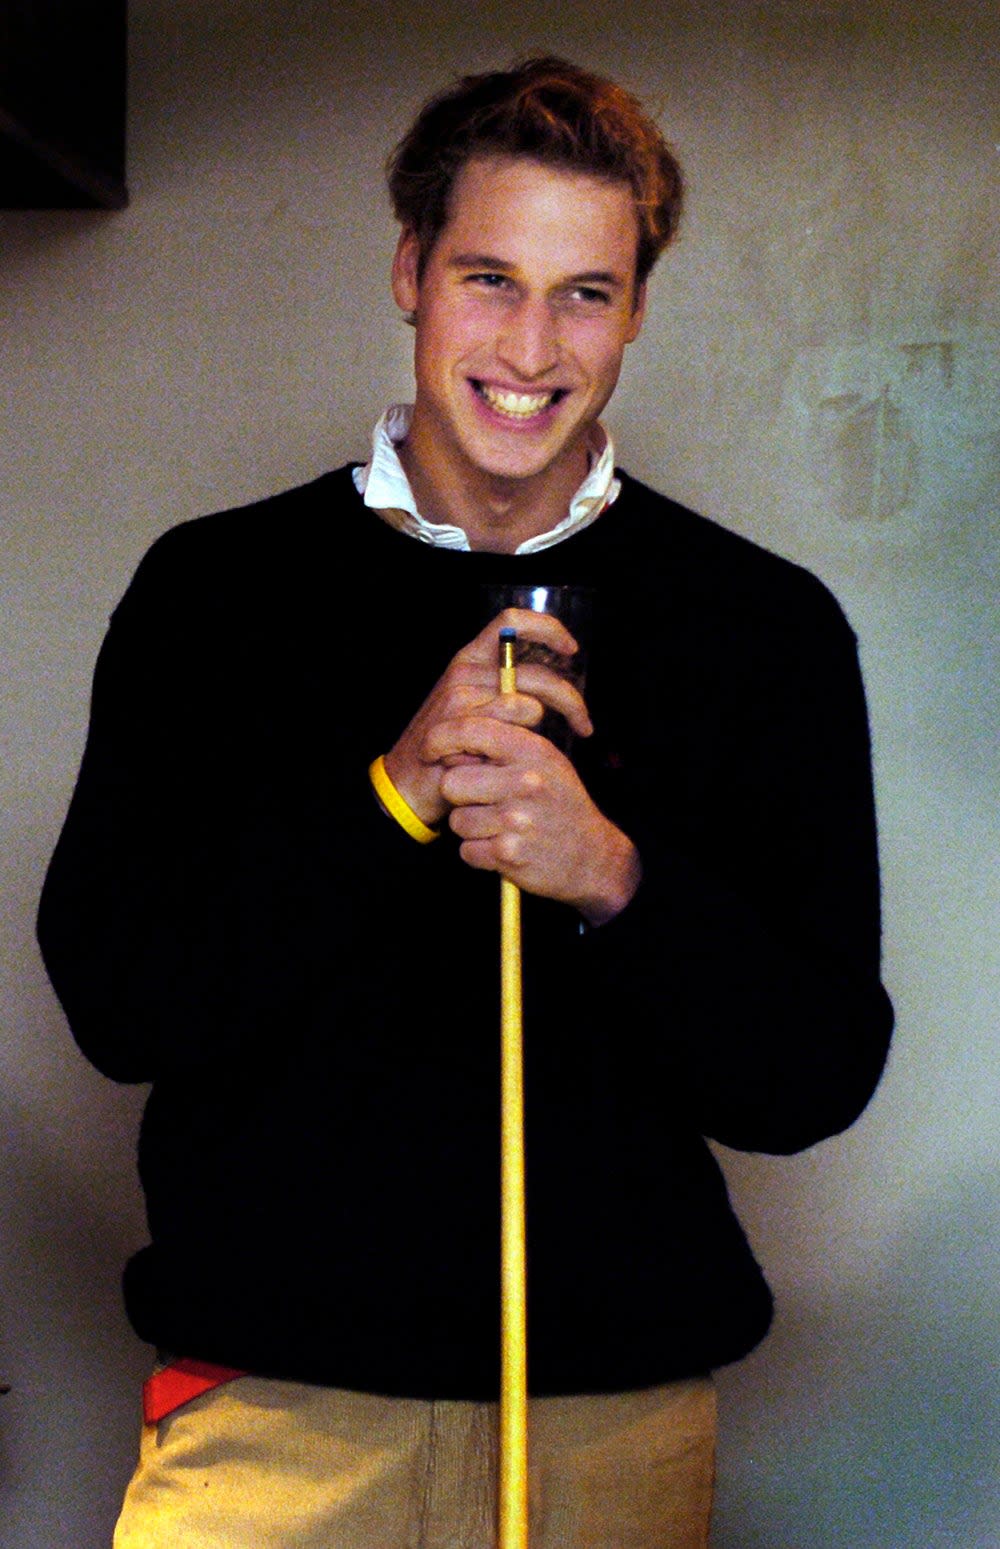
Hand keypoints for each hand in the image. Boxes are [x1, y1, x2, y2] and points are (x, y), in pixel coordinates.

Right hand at [384, 609, 591, 829]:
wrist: (406, 784)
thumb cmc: (447, 748)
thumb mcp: (471, 707)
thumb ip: (503, 690)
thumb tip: (547, 686)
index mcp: (469, 659)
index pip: (511, 621)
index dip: (547, 628)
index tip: (571, 648)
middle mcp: (465, 672)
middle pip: (536, 672)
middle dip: (570, 699)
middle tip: (584, 724)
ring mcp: (461, 697)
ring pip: (529, 703)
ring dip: (547, 729)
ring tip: (546, 750)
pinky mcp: (461, 725)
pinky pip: (513, 727)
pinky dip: (523, 746)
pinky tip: (520, 761)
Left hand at [427, 717, 641, 924]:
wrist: (591, 855)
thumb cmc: (559, 803)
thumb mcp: (544, 761)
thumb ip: (503, 745)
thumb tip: (452, 742)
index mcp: (531, 750)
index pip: (468, 729)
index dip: (439, 739)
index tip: (431, 752)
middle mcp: (525, 781)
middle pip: (451, 783)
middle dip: (460, 796)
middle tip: (482, 802)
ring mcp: (517, 819)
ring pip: (457, 821)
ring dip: (472, 828)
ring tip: (500, 827)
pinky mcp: (509, 854)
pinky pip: (467, 851)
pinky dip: (480, 854)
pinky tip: (503, 848)